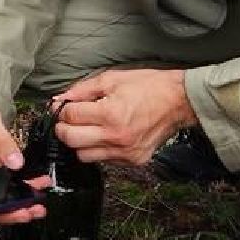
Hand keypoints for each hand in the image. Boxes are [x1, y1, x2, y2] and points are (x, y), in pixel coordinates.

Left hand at [53, 68, 196, 165]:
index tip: (61, 107)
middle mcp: (117, 137)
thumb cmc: (149, 86)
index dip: (61, 111)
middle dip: (64, 129)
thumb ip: (82, 90)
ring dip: (80, 142)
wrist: (179, 101)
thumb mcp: (112, 79)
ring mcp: (125, 152)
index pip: (70, 117)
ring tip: (88, 128)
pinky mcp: (133, 160)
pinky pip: (105, 160)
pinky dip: (100, 149)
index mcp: (110, 114)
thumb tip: (60, 100)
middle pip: (71, 140)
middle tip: (68, 120)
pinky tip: (107, 135)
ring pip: (84, 156)